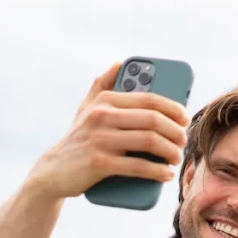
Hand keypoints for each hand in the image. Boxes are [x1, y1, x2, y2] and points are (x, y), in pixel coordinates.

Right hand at [24, 64, 189, 200]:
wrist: (53, 171)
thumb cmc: (78, 138)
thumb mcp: (86, 109)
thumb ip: (101, 85)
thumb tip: (119, 63)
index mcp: (105, 100)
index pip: (150, 99)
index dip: (173, 109)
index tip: (185, 119)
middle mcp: (102, 116)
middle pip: (153, 120)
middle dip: (175, 132)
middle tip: (182, 142)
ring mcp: (100, 139)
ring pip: (149, 141)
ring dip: (170, 152)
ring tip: (176, 158)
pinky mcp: (99, 163)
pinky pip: (138, 166)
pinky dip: (157, 171)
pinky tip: (165, 174)